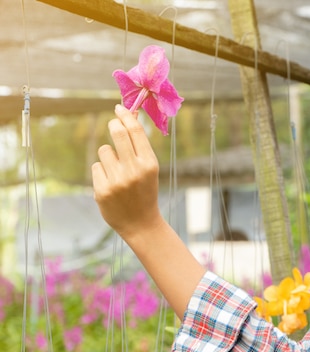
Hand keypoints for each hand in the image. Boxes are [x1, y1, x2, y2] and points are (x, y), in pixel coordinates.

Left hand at [92, 105, 162, 239]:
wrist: (141, 223)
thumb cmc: (145, 191)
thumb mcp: (149, 169)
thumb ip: (139, 146)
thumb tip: (130, 117)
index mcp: (149, 164)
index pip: (135, 131)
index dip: (125, 115)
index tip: (119, 108)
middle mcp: (134, 170)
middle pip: (117, 134)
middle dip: (113, 124)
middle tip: (113, 123)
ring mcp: (117, 181)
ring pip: (104, 151)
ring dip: (108, 156)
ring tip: (117, 171)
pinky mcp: (102, 190)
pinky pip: (97, 167)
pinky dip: (102, 172)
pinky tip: (111, 184)